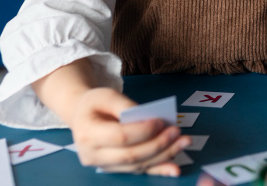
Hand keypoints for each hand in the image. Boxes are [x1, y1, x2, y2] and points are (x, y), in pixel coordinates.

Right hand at [67, 87, 189, 176]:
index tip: (161, 121)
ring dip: (164, 156)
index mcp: (88, 134)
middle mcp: (93, 156)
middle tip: (177, 131)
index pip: (121, 137)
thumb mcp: (106, 95)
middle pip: (131, 155)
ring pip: (137, 166)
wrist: (81, 116)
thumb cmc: (95, 104)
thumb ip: (125, 105)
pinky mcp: (115, 169)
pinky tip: (175, 168)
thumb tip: (148, 117)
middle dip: (158, 144)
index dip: (143, 131)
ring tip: (184, 142)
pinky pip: (139, 171)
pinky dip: (158, 170)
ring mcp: (104, 166)